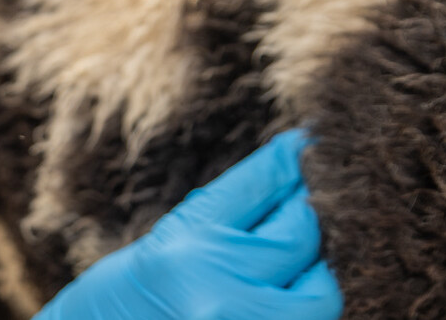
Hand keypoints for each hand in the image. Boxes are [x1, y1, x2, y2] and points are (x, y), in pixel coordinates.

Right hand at [33, 131, 341, 319]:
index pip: (256, 184)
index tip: (306, 141)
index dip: (287, 159)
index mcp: (181, 240)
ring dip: (316, 273)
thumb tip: (285, 184)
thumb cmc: (124, 297)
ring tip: (300, 265)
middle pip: (298, 234)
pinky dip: (303, 305)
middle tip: (301, 205)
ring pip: (320, 292)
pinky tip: (290, 292)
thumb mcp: (164, 243)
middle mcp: (211, 281)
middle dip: (304, 216)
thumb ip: (220, 219)